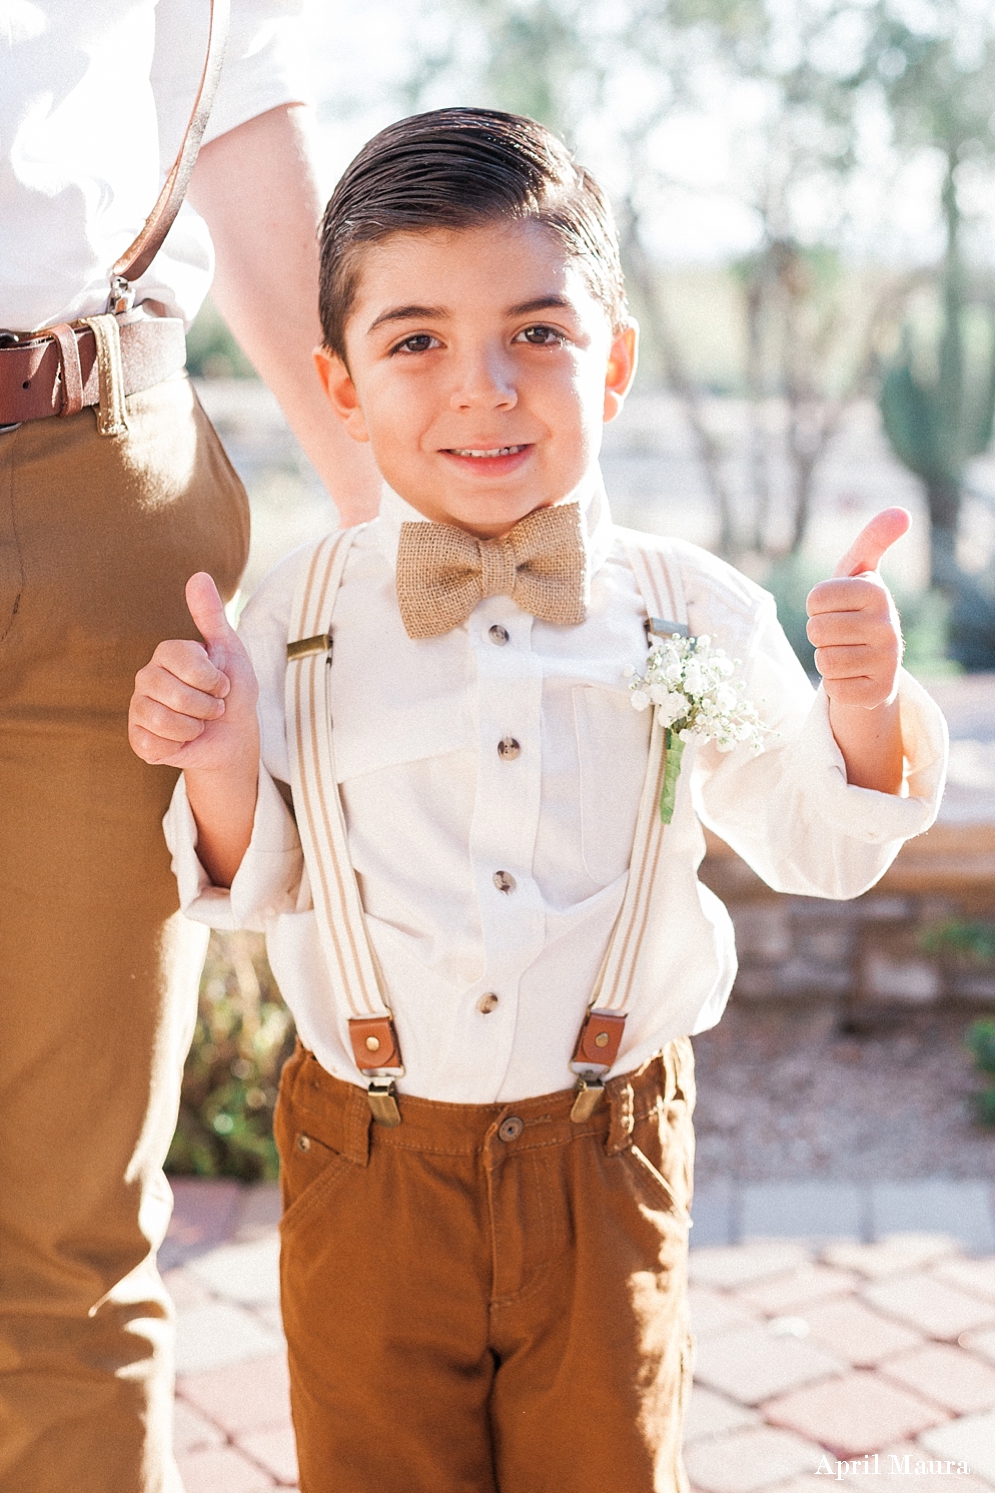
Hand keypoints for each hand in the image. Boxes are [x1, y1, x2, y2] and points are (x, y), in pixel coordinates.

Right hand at [129, 573, 259, 771]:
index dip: (211, 678)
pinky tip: (182, 740)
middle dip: (207, 706)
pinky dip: (178, 745)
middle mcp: (146, 677)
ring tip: (200, 723)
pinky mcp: (138, 737)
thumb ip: (212, 615)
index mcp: (166, 654)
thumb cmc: (232, 692)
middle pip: (175, 693)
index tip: (222, 684)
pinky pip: (153, 742)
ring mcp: (139, 707)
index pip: (184, 661)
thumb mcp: (229, 650)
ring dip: (195, 727)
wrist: (233, 737)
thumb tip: (199, 575)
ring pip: (164, 719)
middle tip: (214, 708)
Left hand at [805, 508, 908, 708]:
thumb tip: (903, 512)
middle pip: (816, 630)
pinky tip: (853, 676)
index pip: (815, 598)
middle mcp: (888, 626)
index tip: (835, 608)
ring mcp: (887, 662)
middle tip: (841, 633)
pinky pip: (833, 688)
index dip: (816, 606)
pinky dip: (835, 684)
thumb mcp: (859, 572)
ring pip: (823, 660)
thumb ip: (873, 539)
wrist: (875, 664)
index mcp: (878, 592)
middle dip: (820, 633)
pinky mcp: (878, 693)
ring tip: (847, 653)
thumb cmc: (856, 609)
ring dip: (827, 658)